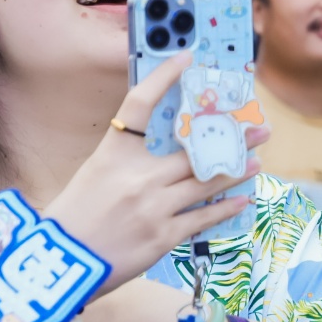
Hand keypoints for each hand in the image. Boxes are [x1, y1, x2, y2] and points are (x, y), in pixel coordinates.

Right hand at [44, 53, 264, 290]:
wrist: (61, 262)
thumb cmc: (76, 217)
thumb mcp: (95, 175)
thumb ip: (129, 160)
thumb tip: (171, 150)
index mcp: (114, 154)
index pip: (139, 103)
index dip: (163, 76)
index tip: (187, 58)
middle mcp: (138, 175)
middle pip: (194, 149)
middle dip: (231, 138)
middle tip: (259, 128)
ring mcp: (154, 205)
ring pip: (207, 182)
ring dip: (236, 170)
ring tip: (256, 160)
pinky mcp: (163, 235)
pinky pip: (203, 217)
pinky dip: (226, 207)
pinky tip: (243, 198)